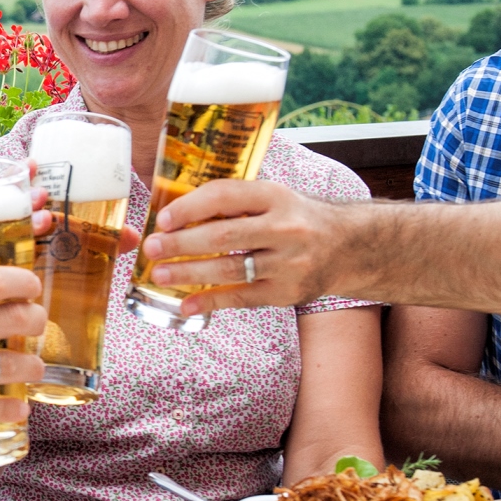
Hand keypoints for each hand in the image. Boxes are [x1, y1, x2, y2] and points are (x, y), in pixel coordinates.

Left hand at [135, 178, 361, 312]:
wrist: (348, 246)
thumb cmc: (296, 218)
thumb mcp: (273, 198)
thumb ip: (234, 203)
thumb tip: (176, 214)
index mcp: (275, 196)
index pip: (226, 196)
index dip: (190, 207)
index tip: (163, 218)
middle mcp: (285, 228)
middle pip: (224, 236)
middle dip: (182, 243)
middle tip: (152, 248)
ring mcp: (288, 263)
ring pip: (230, 270)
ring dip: (189, 273)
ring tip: (160, 274)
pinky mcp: (287, 292)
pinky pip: (242, 298)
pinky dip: (211, 302)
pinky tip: (187, 305)